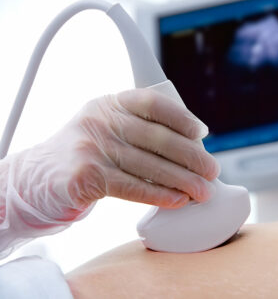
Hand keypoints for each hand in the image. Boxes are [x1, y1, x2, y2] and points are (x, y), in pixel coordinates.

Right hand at [3, 88, 219, 221]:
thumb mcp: (108, 129)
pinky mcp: (85, 176)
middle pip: (156, 137)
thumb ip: (141, 131)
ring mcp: (91, 147)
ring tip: (202, 192)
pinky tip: (177, 200)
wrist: (41, 178)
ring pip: (148, 165)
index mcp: (111, 103)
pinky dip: (159, 195)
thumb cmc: (89, 154)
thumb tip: (193, 150)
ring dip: (182, 181)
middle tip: (212, 172)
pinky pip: (132, 187)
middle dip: (191, 157)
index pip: (153, 103)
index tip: (202, 133)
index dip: (181, 117)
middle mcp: (100, 120)